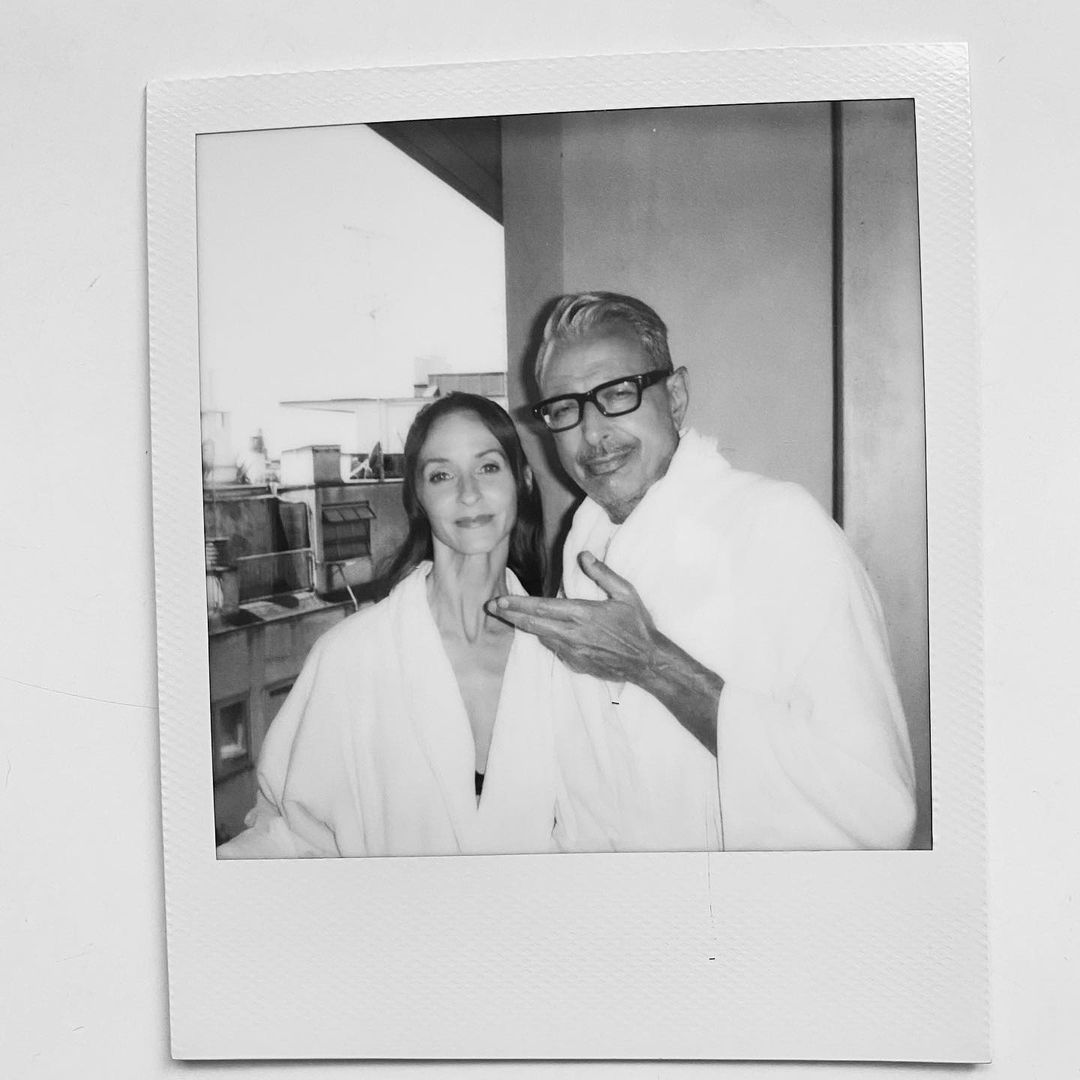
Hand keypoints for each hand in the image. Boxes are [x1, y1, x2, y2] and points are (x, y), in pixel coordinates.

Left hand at [490, 552, 659, 683]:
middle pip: (534, 624)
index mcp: (584, 614)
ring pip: (541, 637)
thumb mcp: (626, 593)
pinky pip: (555, 649)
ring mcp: (574, 652)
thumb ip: (602, 573)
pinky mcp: (577, 664)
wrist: (648, 662)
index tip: (500, 600)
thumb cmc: (638, 625)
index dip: (518, 604)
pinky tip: (544, 631)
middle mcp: (574, 635)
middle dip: (510, 615)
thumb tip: (583, 555)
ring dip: (526, 627)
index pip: (543, 608)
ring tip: (510, 616)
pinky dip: (547, 638)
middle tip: (491, 607)